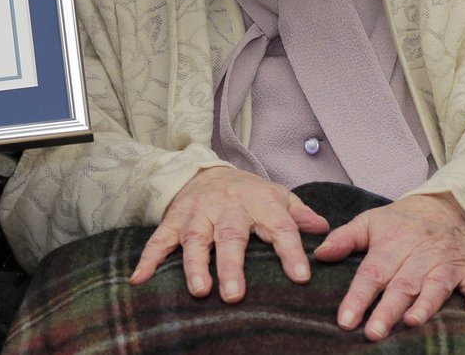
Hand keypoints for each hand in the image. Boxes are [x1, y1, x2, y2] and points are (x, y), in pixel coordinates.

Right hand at [130, 167, 328, 301]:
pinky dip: (148, 259)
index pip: (279, 226)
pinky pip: (159, 240)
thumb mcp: (277, 195)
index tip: (300, 276)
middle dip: (231, 265)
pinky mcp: (173, 221)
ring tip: (199, 290)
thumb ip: (299, 213)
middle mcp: (226, 207)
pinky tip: (140, 279)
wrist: (204, 170)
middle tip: (234, 294)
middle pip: (230, 236)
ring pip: (195, 239)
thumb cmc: (248, 192)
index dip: (290, 250)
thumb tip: (324, 230)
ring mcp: (197, 214)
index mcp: (258, 202)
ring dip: (195, 265)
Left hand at [314, 193, 464, 340]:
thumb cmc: (402, 221)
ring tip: (411, 322)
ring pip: (435, 286)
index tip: (345, 320)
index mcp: (390, 244)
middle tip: (373, 333)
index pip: (371, 273)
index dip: (358, 297)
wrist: (446, 207)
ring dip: (426, 305)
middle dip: (387, 310)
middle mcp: (418, 254)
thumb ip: (344, 239)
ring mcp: (445, 262)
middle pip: (401, 285)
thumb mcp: (370, 221)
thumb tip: (319, 254)